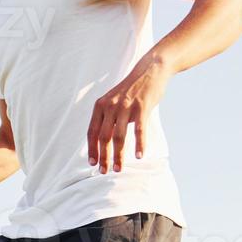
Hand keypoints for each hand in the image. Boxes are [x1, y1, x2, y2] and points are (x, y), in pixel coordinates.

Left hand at [87, 55, 170, 172]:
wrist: (150, 70)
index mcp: (100, 106)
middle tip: (104, 171)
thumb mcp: (113, 101)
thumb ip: (107, 118)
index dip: (92, 149)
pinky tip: (138, 156)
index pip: (92, 132)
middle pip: (104, 137)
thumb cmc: (131, 90)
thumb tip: (101, 141)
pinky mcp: (142, 107)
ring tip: (118, 168)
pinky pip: (139, 130)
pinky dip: (139, 144)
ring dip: (118, 155)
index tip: (93, 164)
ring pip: (119, 136)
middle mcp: (110, 106)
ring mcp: (126, 106)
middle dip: (103, 157)